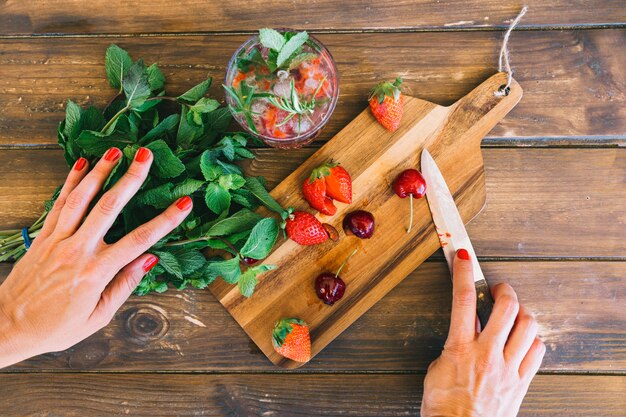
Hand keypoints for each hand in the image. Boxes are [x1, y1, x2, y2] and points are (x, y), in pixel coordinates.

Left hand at [0, 147, 192, 367]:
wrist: (8, 326)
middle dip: (130, 178)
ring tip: (116, 150)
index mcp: (96, 272)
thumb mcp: (98, 316)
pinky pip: (59, 203)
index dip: (165, 220)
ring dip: (100, 171)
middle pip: (110, 207)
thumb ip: (124, 285)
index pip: (139, 240)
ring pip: (82, 198)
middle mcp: (78, 250)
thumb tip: (149, 259)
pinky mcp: (43, 236)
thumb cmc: (55, 327)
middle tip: (145, 156)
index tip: (184, 203)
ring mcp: (58, 240)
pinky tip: (81, 164)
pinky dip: (71, 181)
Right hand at [421, 249, 544, 416]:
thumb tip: (464, 335)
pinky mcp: (521, 382)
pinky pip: (537, 352)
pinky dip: (532, 340)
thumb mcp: (437, 370)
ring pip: (528, 327)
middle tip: (497, 290)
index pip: (462, 300)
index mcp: (460, 348)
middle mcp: (487, 354)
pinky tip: (522, 341)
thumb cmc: (443, 407)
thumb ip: (453, 347)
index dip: (464, 274)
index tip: (464, 258)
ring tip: (512, 315)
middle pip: (507, 307)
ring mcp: (508, 368)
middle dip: (503, 290)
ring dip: (521, 314)